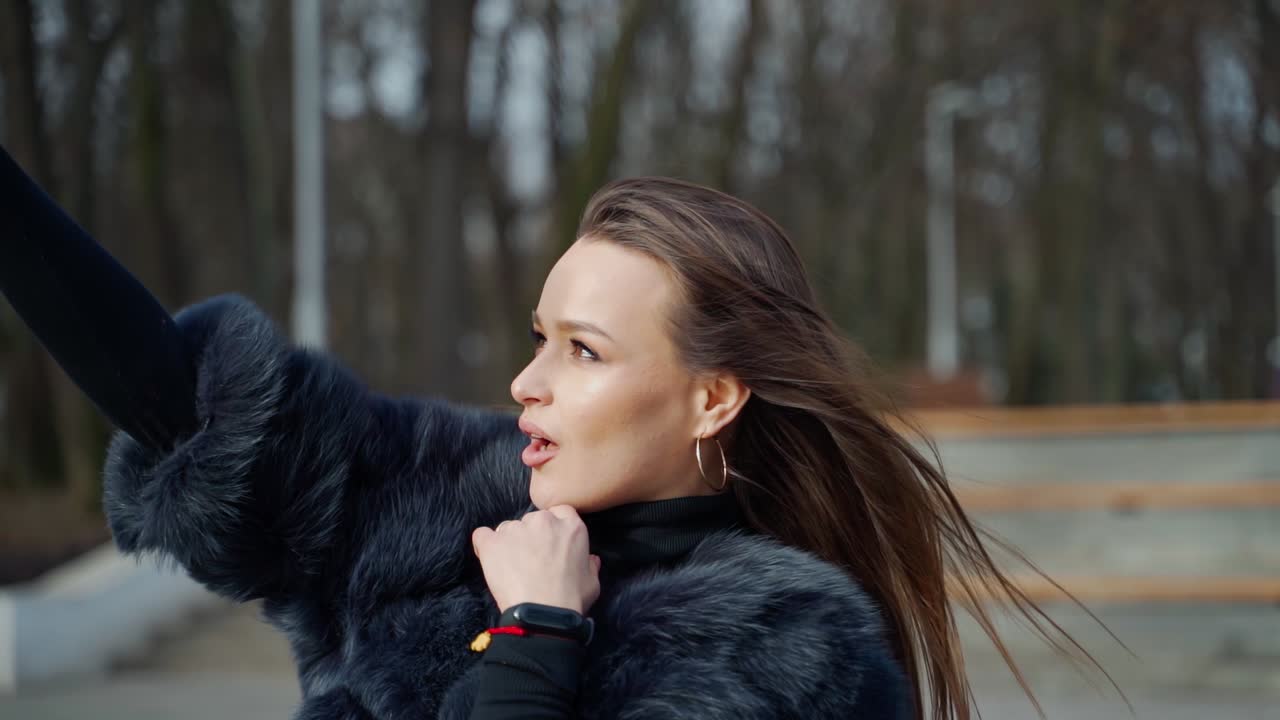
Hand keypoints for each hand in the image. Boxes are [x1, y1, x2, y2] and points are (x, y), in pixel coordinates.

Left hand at [471, 505, 601, 614]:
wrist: (542, 616)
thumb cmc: (570, 600)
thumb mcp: (592, 582)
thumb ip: (590, 565)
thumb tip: (591, 559)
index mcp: (571, 526)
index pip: (559, 512)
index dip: (554, 528)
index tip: (551, 544)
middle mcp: (543, 521)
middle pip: (533, 519)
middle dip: (531, 536)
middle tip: (532, 560)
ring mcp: (516, 529)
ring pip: (509, 528)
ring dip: (510, 542)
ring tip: (512, 568)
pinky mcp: (493, 542)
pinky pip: (483, 535)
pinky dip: (485, 545)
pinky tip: (491, 560)